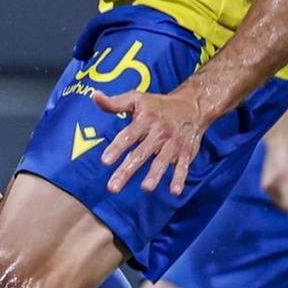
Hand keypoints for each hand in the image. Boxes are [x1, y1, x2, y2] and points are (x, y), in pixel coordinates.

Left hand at [92, 81, 209, 198]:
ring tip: (146, 188)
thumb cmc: (158, 105)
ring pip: (162, 161)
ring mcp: (173, 144)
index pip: (128, 136)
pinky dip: (179, 178)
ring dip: (155, 175)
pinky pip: (183, 167)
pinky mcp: (185, 153)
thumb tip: (95, 96)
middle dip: (127, 170)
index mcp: (145, 120)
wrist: (192, 106)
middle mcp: (159, 133)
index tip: (105, 161)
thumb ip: (115, 103)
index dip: (116, 148)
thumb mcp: (137, 99)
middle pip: (141, 153)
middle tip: (113, 187)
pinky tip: (174, 191)